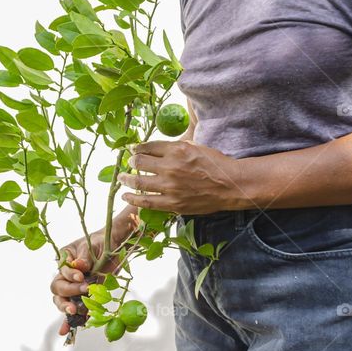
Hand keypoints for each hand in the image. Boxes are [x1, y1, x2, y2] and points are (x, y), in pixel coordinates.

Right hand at [50, 217, 136, 336]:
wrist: (115, 246)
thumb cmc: (102, 241)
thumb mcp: (92, 245)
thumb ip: (85, 257)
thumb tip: (78, 265)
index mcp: (65, 260)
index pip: (62, 272)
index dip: (70, 276)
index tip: (82, 276)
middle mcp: (66, 275)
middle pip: (58, 289)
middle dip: (69, 292)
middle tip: (84, 291)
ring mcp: (75, 287)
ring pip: (62, 301)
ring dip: (66, 308)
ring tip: (73, 312)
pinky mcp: (84, 297)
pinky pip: (75, 310)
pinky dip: (70, 322)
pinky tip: (65, 331)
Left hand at [118, 140, 243, 214]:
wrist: (230, 185)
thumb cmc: (215, 164)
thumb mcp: (195, 146)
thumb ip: (175, 147)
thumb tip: (156, 147)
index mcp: (177, 149)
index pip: (148, 146)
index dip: (138, 148)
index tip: (134, 150)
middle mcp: (171, 167)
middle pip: (140, 162)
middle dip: (132, 161)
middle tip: (129, 163)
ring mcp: (171, 186)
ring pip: (139, 181)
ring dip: (127, 179)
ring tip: (121, 178)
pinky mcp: (173, 203)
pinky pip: (147, 201)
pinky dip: (133, 198)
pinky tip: (126, 196)